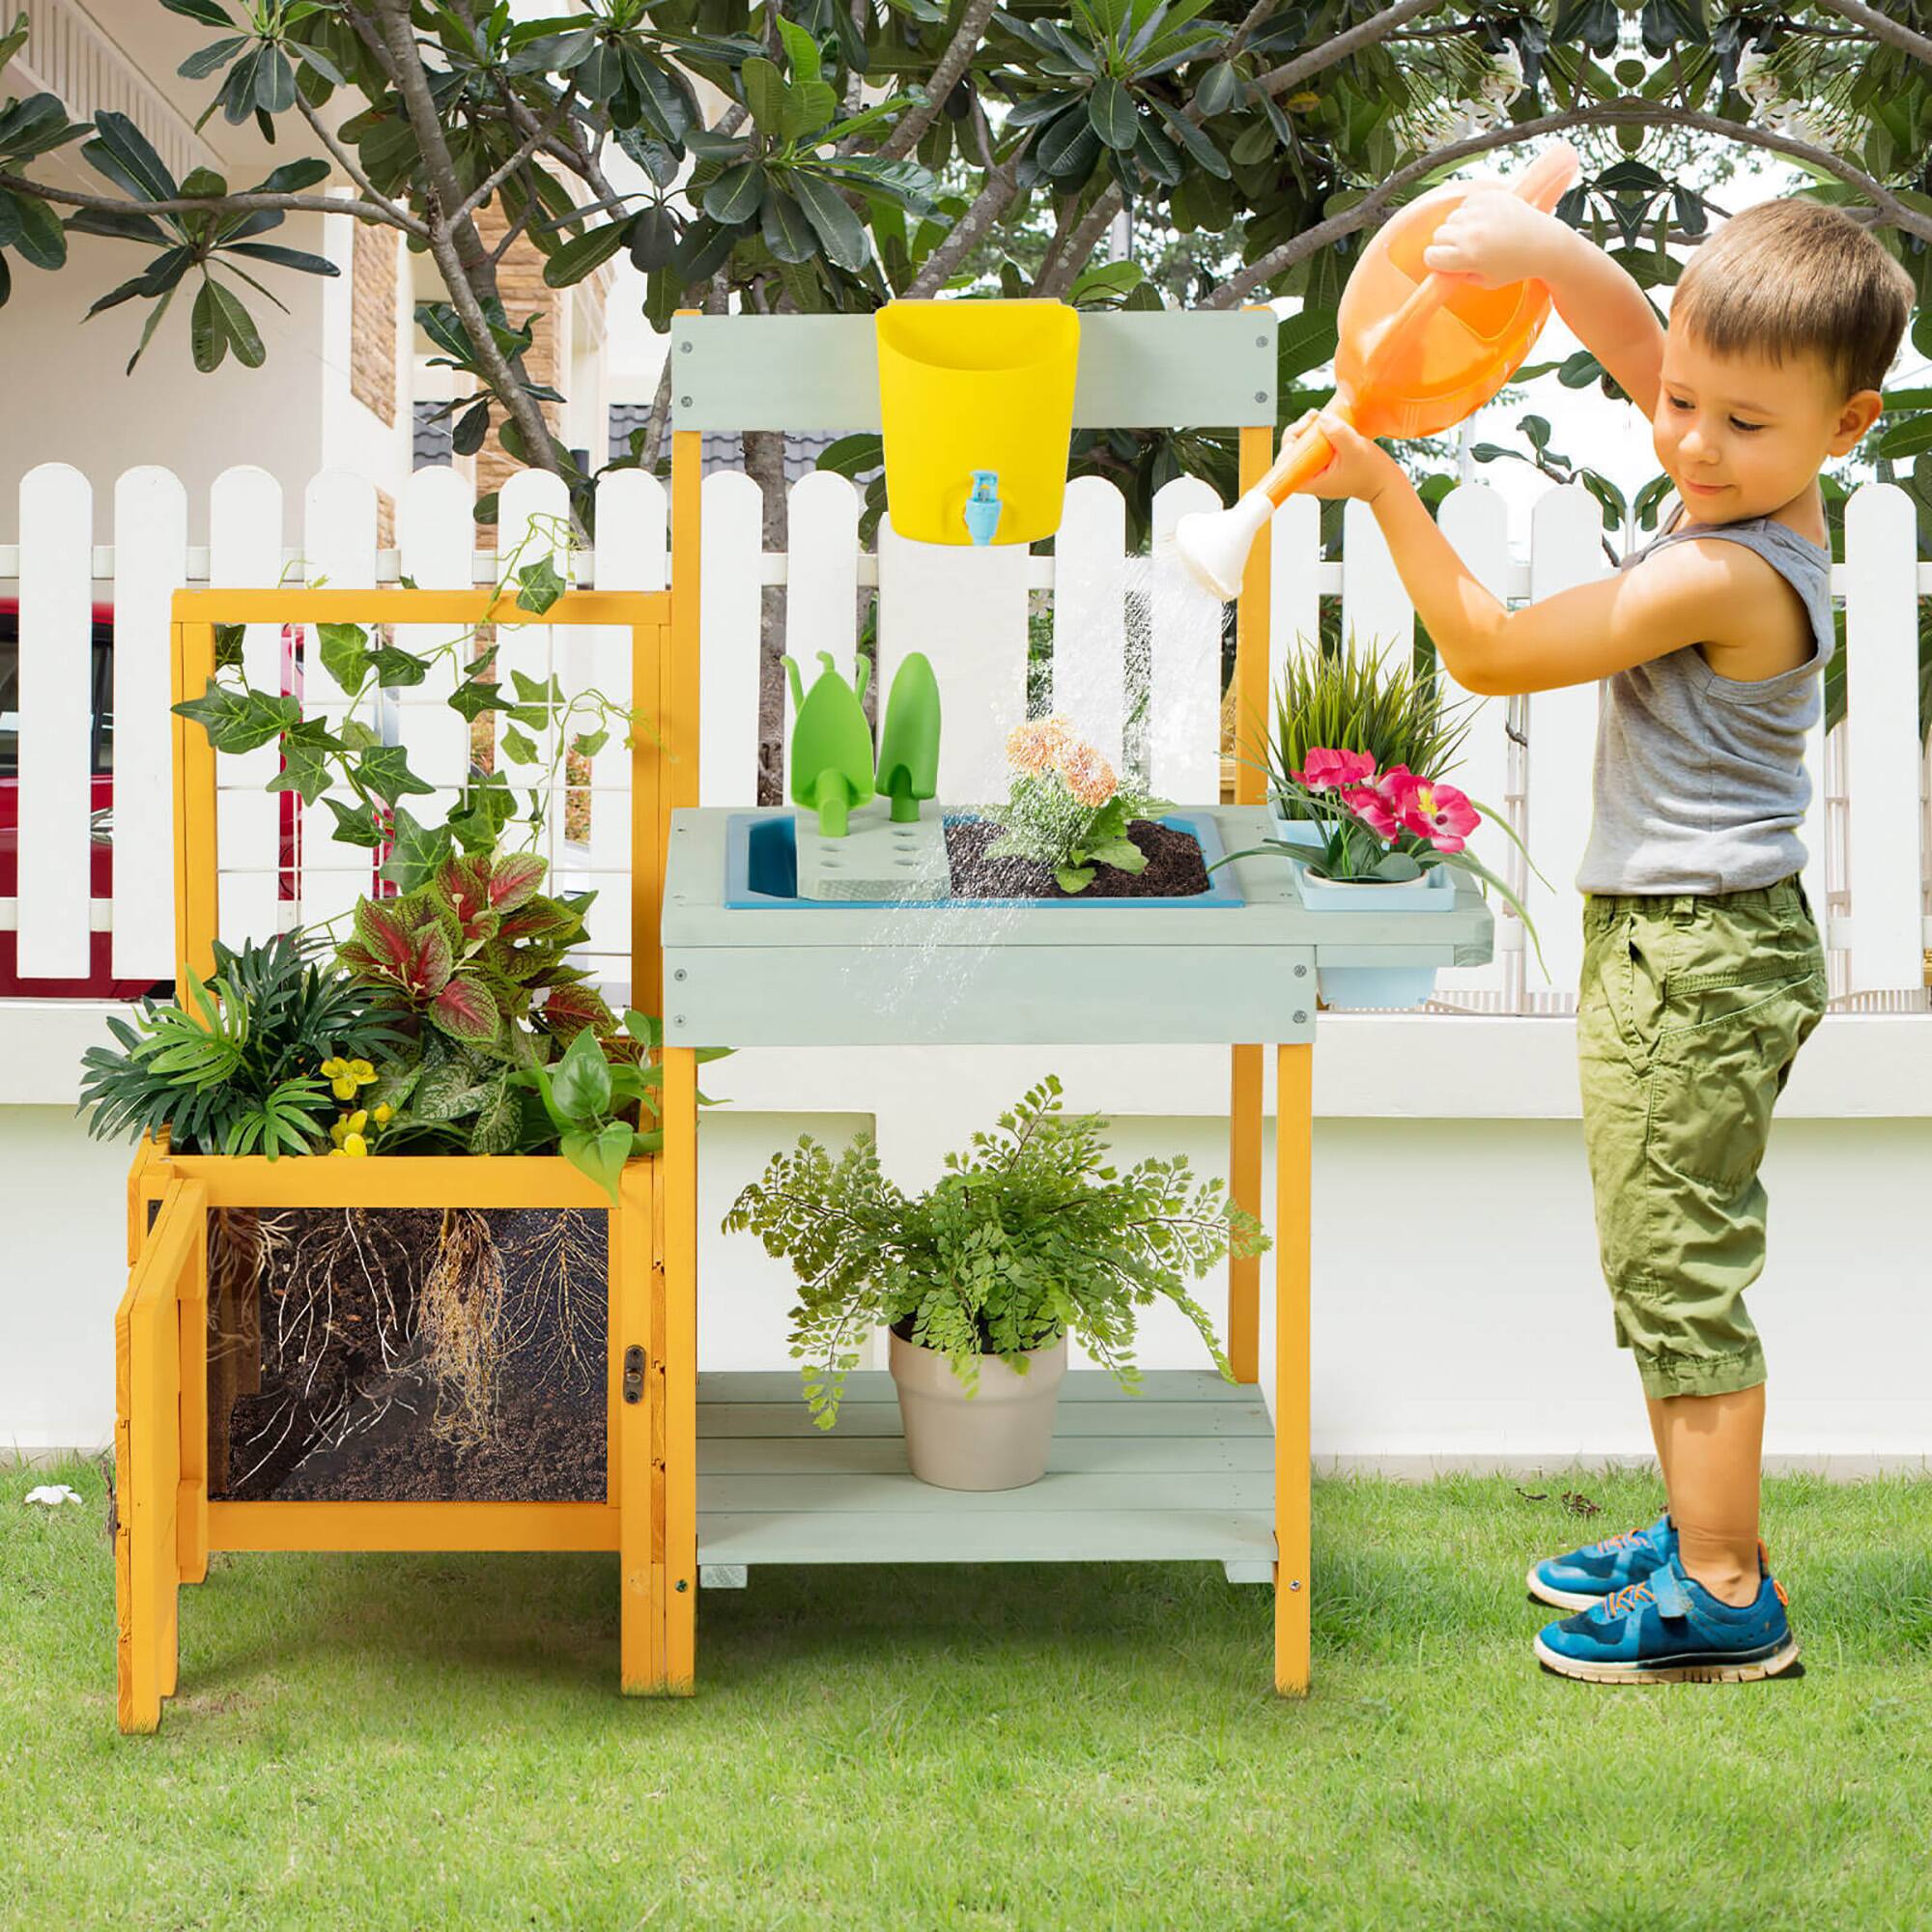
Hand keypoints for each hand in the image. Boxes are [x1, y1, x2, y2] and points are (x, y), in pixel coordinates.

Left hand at [1286, 411, 1400, 504]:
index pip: (1286, 470)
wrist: (1384, 481)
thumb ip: (1337, 432)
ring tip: (1319, 418)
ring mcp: (1317, 470)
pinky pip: (1313, 446)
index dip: (1287, 450)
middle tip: (1311, 419)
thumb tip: (1322, 419)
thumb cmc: (1371, 473)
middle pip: (1291, 454)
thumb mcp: (1355, 449)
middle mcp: (1311, 477)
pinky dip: (1317, 433)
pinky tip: (1325, 424)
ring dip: (1307, 430)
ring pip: (1302, 448)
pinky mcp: (1324, 462)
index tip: (1298, 436)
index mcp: (1313, 482)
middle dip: (1298, 432)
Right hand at [1420, 189, 1565, 289]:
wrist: (1544, 242)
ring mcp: (1480, 211)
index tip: (1445, 262)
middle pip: (1439, 235)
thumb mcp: (1485, 282)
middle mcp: (1471, 231)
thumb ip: (1461, 274)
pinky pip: (1466, 203)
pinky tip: (1487, 220)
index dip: (1437, 260)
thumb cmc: (1517, 265)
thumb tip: (1444, 265)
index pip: (1431, 255)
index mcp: (1469, 256)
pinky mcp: (1488, 196)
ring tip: (1480, 233)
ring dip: (1459, 226)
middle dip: (1447, 243)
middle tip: (1465, 248)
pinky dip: (1471, 211)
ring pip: (1451, 218)